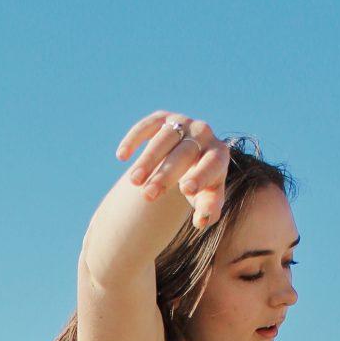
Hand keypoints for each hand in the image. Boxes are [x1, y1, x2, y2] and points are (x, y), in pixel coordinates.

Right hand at [115, 111, 230, 230]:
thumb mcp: (207, 199)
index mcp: (218, 155)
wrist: (190, 160)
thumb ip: (208, 211)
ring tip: (133, 182)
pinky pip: (148, 125)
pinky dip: (134, 138)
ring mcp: (182, 124)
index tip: (186, 189)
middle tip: (147, 196)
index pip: (212, 164)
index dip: (200, 175)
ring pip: (165, 138)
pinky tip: (122, 156)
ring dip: (148, 160)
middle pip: (184, 153)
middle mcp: (203, 134)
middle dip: (165, 174)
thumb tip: (201, 221)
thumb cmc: (200, 186)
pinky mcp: (163, 119)